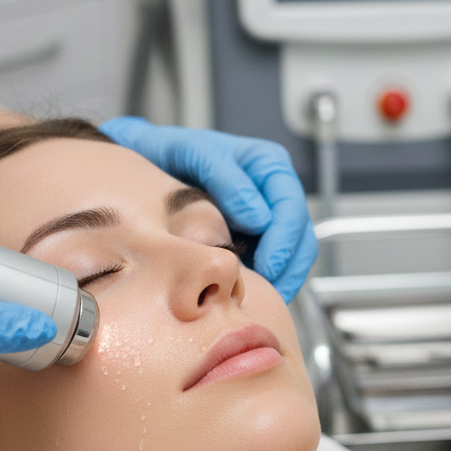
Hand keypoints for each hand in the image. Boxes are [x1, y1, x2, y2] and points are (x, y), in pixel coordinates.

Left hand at [100, 118, 316, 301]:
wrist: (149, 163)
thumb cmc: (171, 153)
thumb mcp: (195, 155)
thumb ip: (227, 180)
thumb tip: (260, 219)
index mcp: (267, 163)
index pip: (290, 204)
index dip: (284, 238)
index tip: (268, 264)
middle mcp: (274, 187)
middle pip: (300, 230)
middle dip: (288, 262)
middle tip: (269, 287)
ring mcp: (268, 212)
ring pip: (296, 248)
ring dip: (286, 274)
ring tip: (265, 296)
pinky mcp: (258, 235)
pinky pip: (278, 259)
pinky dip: (274, 277)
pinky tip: (256, 292)